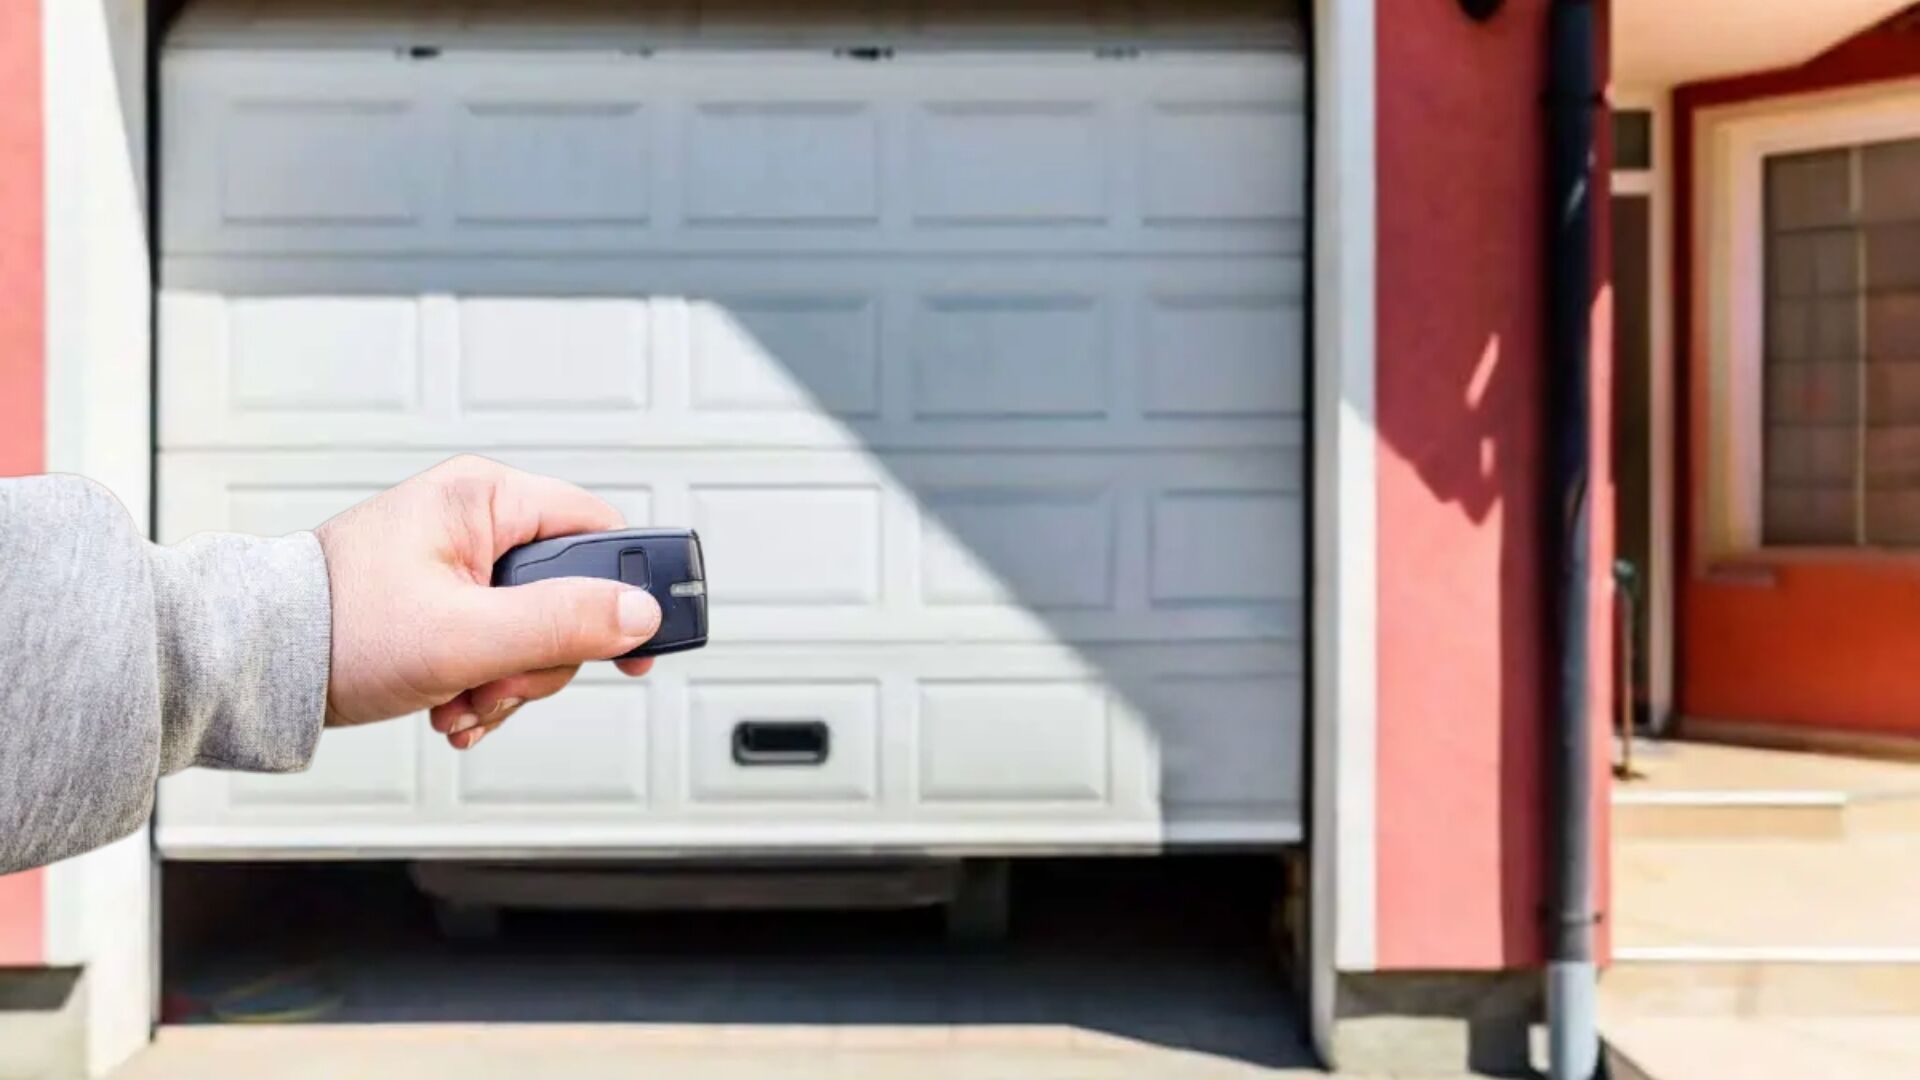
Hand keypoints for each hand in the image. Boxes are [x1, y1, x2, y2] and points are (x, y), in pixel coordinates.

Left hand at [314, 455, 661, 749]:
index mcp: (485, 498)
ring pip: (537, 630)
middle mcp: (476, 521)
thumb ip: (561, 622)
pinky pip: (501, 646)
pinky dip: (484, 686)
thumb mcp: (465, 633)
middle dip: (542, 657)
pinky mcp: (445, 602)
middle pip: (569, 593)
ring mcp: (460, 564)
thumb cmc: (336, 628)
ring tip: (463, 700)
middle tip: (500, 682)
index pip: (597, 530)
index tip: (634, 645)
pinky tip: (452, 703)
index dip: (625, 590)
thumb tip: (639, 614)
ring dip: (510, 682)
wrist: (256, 666)